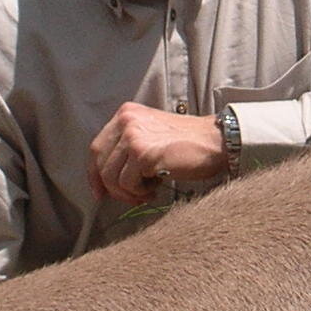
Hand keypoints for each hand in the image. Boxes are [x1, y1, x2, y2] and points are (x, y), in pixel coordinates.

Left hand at [88, 102, 227, 203]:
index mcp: (126, 113)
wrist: (215, 141)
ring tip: (147, 191)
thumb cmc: (188, 143)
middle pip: (100, 163)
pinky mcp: (142, 153)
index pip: (97, 147)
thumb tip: (106, 179)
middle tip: (132, 196)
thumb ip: (128, 147)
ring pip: (111, 177)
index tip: (100, 192)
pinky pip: (127, 183)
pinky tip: (156, 188)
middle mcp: (126, 121)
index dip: (95, 174)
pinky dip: (139, 192)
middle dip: (112, 188)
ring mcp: (133, 136)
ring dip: (128, 192)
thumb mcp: (151, 133)